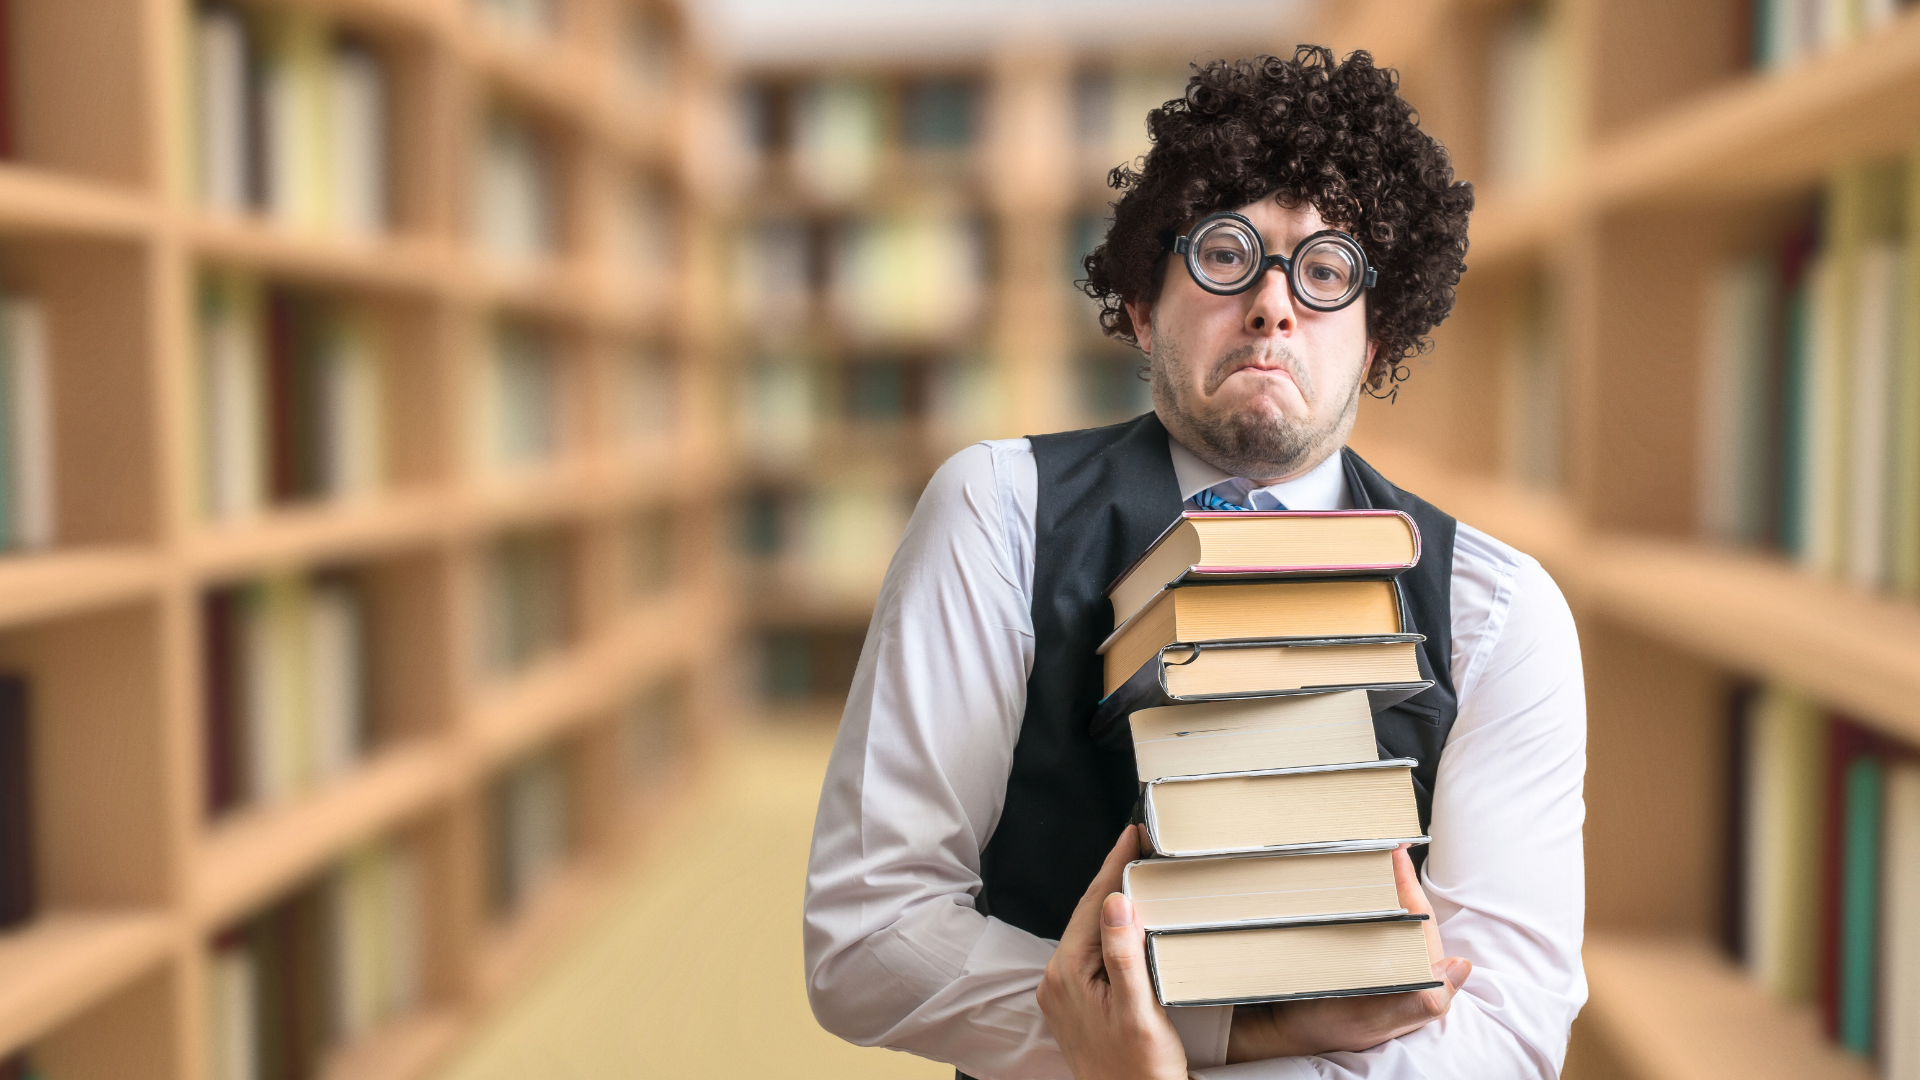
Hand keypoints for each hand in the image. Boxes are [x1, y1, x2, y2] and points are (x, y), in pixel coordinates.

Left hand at [1038, 825, 1188, 1079]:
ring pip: (1091, 932)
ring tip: (1137, 871)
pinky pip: (1094, 953)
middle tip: (1139, 843)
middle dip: (1114, 877)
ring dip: (1114, 902)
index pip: (1092, 905)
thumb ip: (1124, 955)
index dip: (1114, 866)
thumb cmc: (1139, 1071)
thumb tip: (1116, 902)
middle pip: (1089, 914)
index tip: (1131, 834)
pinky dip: (1113, 931)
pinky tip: (1130, 921)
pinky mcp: (1078, 1003)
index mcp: (1066, 974)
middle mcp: (1057, 979)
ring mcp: (1064, 992)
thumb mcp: (1138, 1011)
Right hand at [1226, 845, 1471, 1061]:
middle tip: (1380, 841)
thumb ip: (1419, 1000)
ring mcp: (1383, 961)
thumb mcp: (1373, 1019)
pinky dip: (1362, 900)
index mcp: (1418, 978)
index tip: (1396, 850)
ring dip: (1380, 885)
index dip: (1408, 883)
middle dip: (1396, 876)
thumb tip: (1460, 967)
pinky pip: (1370, 922)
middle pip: (1406, 911)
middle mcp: (1405, 967)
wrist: (1288, 1035)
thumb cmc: (1329, 1028)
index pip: (1419, 920)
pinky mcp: (1361, 958)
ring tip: (1367, 855)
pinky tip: (1350, 885)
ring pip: (1389, 915)